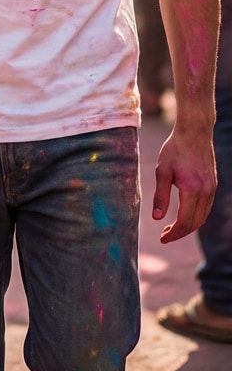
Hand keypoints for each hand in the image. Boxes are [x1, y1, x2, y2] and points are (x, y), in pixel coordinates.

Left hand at [153, 124, 216, 242]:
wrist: (194, 132)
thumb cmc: (174, 149)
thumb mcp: (162, 170)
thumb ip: (160, 195)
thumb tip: (156, 218)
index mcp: (191, 189)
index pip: (184, 221)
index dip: (173, 234)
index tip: (162, 238)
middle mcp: (205, 192)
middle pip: (195, 223)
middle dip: (180, 233)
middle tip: (165, 236)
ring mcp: (212, 189)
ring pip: (202, 217)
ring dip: (188, 227)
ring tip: (172, 229)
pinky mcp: (213, 185)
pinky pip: (206, 208)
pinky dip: (196, 217)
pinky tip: (184, 215)